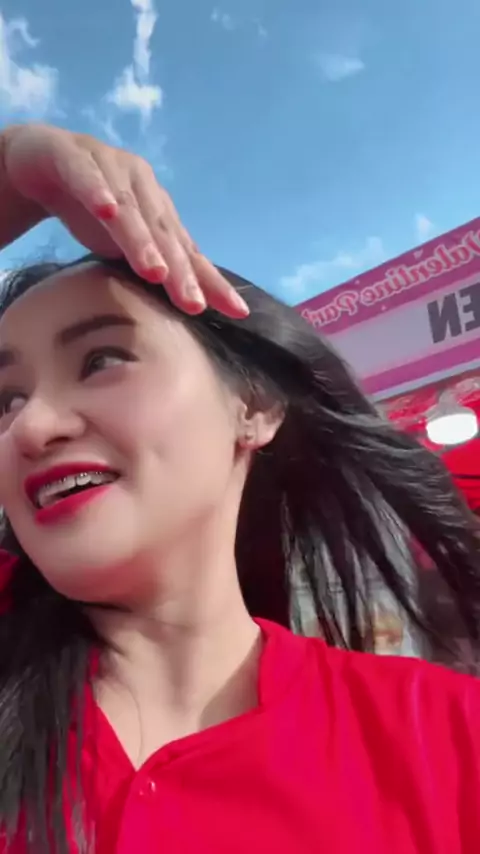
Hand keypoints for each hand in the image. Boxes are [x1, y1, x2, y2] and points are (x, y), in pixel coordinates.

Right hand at [2, 124, 248, 317]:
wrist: (39, 159)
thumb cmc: (90, 207)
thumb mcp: (122, 246)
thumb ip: (148, 270)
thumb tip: (176, 320)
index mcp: (159, 211)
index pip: (188, 252)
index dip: (211, 281)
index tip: (237, 312)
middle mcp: (143, 189)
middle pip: (164, 235)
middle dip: (180, 271)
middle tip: (192, 304)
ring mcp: (110, 169)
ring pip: (129, 210)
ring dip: (142, 240)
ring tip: (155, 271)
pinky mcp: (73, 158)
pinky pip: (86, 177)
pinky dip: (97, 193)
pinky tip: (107, 210)